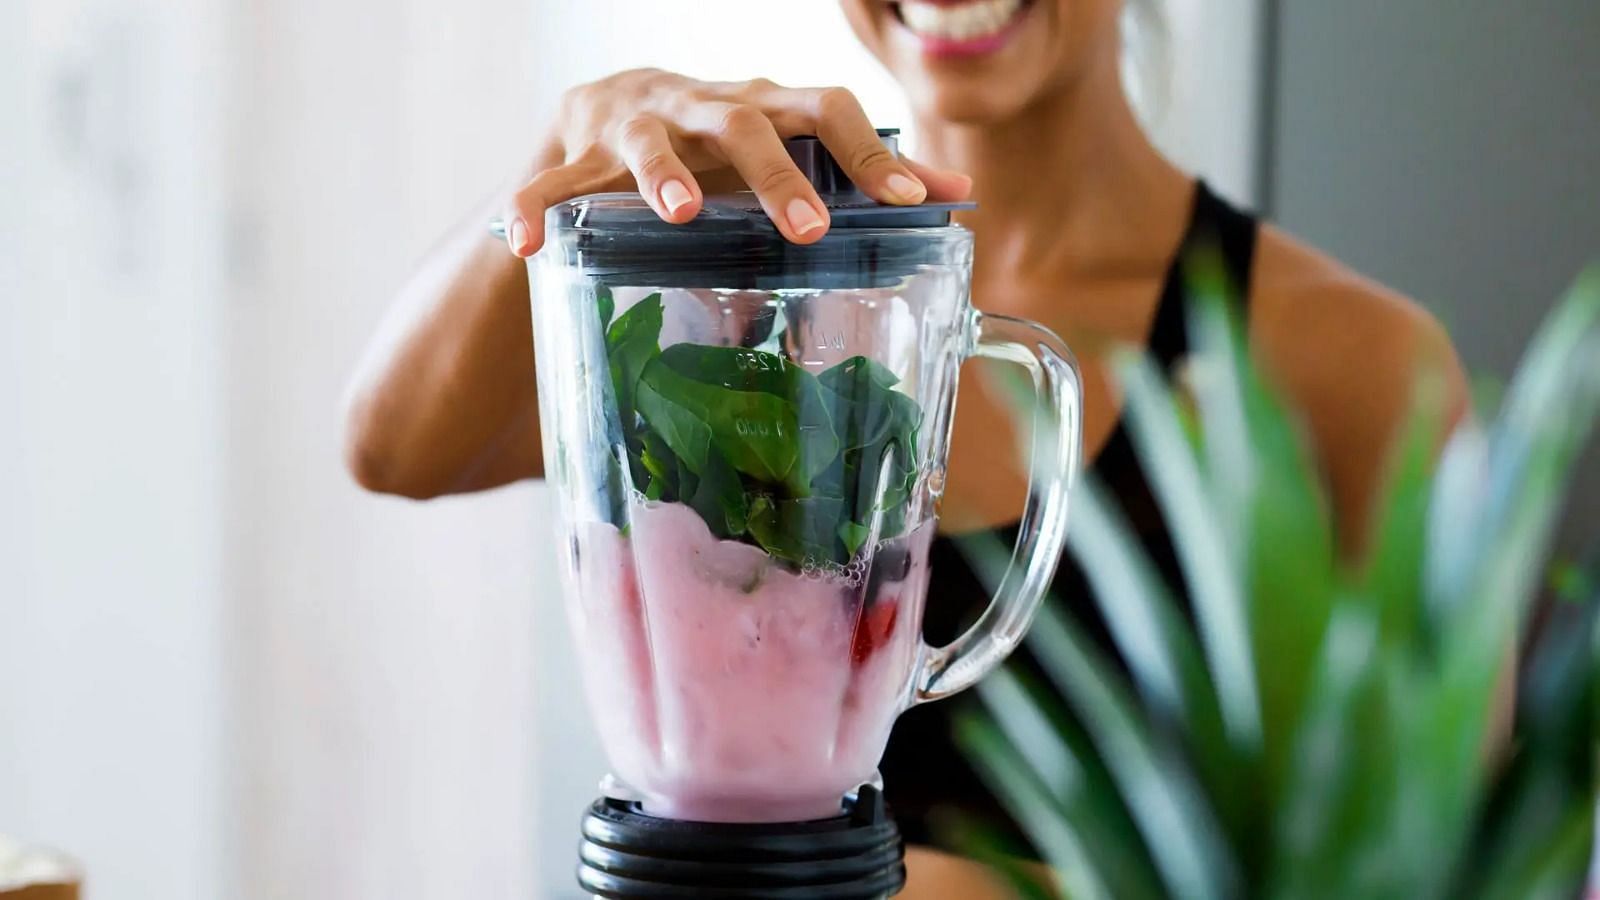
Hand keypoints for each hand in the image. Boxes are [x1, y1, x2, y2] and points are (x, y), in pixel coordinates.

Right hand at [504, 69, 972, 255]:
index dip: (868, 153)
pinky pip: (549, 186)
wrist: (609, 112)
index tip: (910, 200)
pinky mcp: (572, 157)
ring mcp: (633, 126)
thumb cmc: (719, 145)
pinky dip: (535, 210)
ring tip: (680, 216)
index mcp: (763, 105)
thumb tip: (955, 192)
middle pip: (745, 123)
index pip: (826, 110)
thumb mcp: (786, 149)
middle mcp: (702, 106)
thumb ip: (860, 171)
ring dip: (662, 175)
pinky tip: (527, 244)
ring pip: (647, 141)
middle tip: (805, 228)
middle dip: (776, 173)